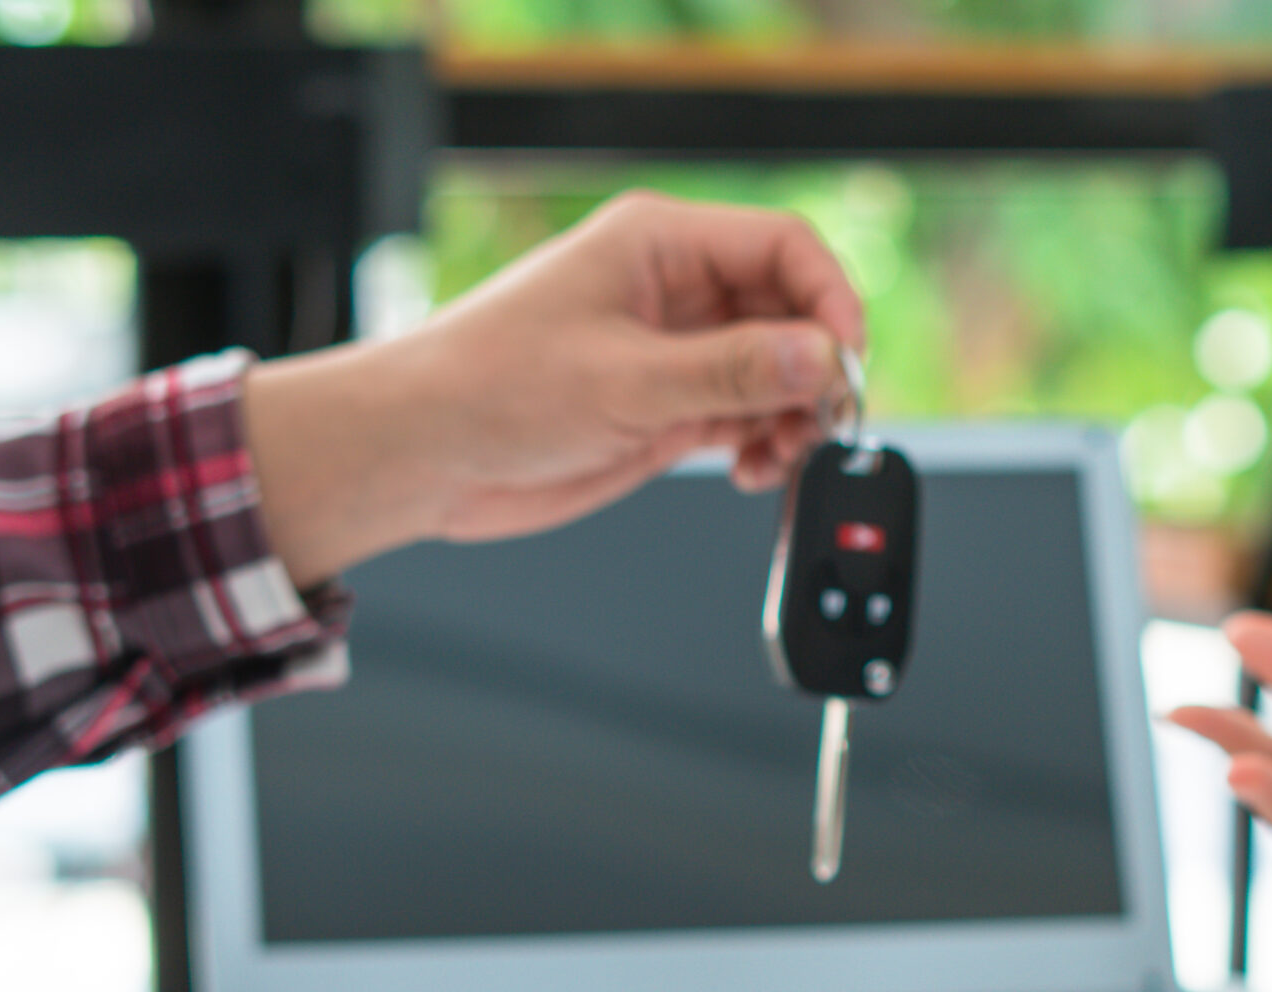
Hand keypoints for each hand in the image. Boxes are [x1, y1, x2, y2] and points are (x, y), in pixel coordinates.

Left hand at [243, 191, 866, 587]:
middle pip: (791, 312)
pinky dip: (767, 444)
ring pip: (778, 371)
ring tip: (780, 454)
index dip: (829, 300)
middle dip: (816, 369)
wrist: (425, 454)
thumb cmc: (487, 386)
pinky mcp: (668, 407)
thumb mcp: (623, 379)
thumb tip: (819, 359)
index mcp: (658, 244)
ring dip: (795, 416)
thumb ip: (731, 371)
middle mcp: (674, 290)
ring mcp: (674, 351)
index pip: (783, 247)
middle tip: (822, 421)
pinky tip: (753, 468)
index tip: (846, 361)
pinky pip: (749, 416)